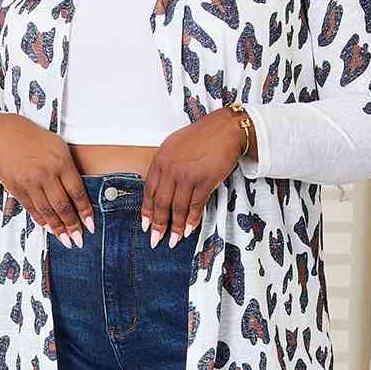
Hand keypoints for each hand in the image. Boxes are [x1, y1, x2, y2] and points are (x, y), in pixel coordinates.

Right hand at [0, 114, 94, 245]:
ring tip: (66, 241)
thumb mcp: (58, 147)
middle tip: (79, 240)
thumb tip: (80, 197)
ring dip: (58, 228)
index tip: (91, 226)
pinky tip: (50, 228)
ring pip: (47, 211)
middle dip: (72, 226)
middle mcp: (45, 173)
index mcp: (61, 162)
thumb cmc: (35, 140)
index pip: (77, 193)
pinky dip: (42, 221)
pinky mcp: (16, 188)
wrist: (3, 134)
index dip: (85, 212)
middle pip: (62, 206)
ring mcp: (30, 182)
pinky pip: (32, 209)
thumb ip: (70, 170)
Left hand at [141, 107, 245, 246]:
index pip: (149, 191)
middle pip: (161, 203)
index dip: (147, 212)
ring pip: (178, 208)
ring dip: (176, 227)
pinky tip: (189, 229)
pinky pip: (195, 206)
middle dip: (158, 225)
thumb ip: (164, 167)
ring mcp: (188, 175)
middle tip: (155, 240)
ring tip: (174, 240)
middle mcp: (171, 168)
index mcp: (160, 160)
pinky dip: (192, 220)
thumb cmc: (201, 137)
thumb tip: (159, 189)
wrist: (224, 129)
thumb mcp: (173, 146)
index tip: (145, 225)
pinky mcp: (205, 181)